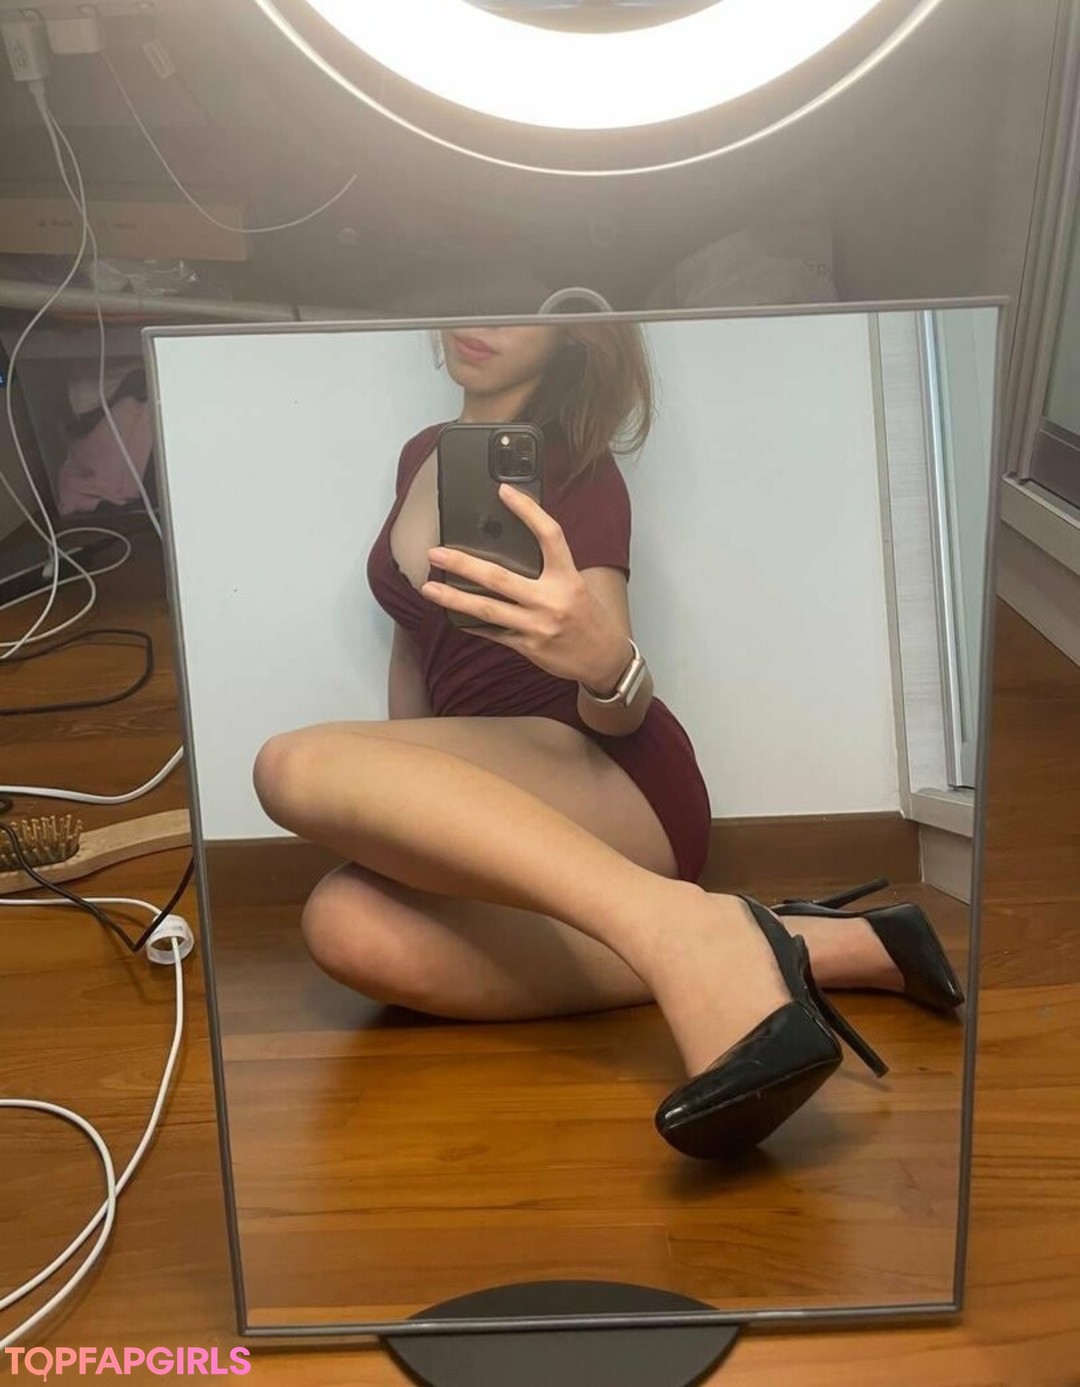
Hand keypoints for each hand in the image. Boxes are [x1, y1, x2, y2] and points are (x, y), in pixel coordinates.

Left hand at [420, 483, 629, 688]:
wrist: (604, 659)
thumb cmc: (589, 618)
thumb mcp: (577, 584)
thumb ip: (549, 568)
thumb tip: (508, 548)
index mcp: (568, 578)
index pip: (549, 536)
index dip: (528, 511)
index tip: (505, 492)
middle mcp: (551, 600)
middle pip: (500, 578)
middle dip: (463, 565)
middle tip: (436, 554)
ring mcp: (537, 626)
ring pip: (487, 609)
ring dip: (454, 598)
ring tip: (429, 589)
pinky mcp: (527, 646)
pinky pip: (492, 632)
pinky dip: (471, 622)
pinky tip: (453, 615)